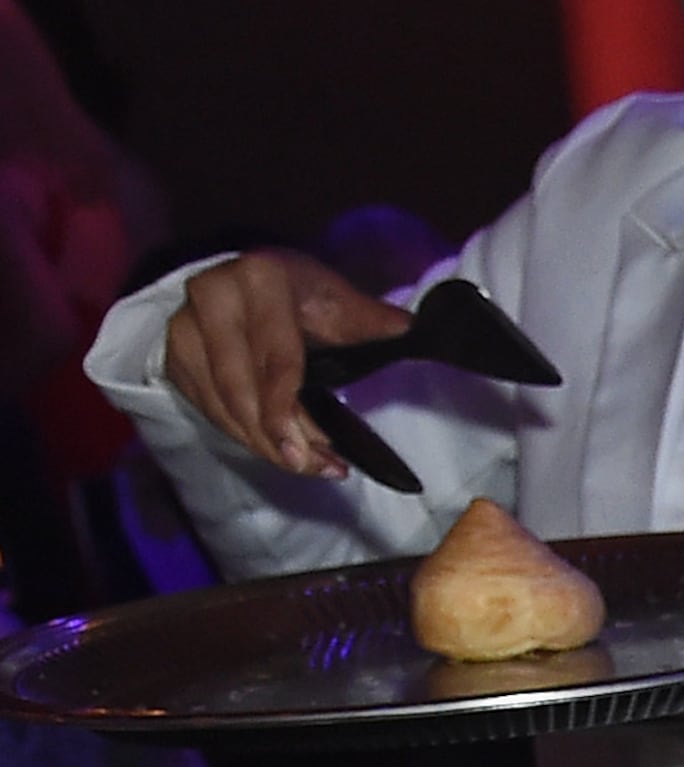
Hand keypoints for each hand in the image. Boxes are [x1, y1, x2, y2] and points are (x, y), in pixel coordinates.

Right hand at [159, 247, 411, 477]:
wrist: (243, 282)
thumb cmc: (299, 293)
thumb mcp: (335, 298)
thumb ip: (369, 318)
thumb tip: (406, 328)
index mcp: (258, 279)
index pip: (274, 357)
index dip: (286, 410)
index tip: (303, 452)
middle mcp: (211, 298)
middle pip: (242, 389)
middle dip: (279, 438)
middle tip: (317, 468)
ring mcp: (184, 328)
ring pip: (221, 405)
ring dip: (263, 444)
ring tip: (308, 465)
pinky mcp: (174, 356)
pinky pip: (207, 408)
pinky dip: (242, 435)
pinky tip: (276, 449)